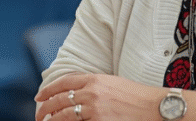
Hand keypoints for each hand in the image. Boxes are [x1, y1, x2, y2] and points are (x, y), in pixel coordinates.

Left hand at [34, 73, 160, 120]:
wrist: (156, 107)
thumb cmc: (138, 97)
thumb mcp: (113, 84)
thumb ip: (94, 86)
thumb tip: (77, 94)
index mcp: (94, 79)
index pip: (63, 83)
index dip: (48, 90)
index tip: (40, 96)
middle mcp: (91, 92)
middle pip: (60, 99)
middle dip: (45, 108)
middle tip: (39, 114)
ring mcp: (94, 108)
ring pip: (64, 115)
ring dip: (52, 120)